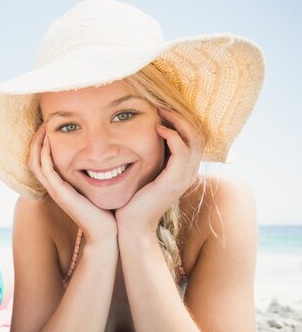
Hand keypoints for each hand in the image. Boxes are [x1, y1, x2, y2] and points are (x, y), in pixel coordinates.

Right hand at [29, 126, 116, 241]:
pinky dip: (45, 155)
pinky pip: (46, 171)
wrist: (107, 232)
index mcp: (60, 185)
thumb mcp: (97, 187)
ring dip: (38, 144)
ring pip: (36, 163)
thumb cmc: (105, 211)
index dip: (41, 143)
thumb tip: (105, 158)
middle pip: (33, 159)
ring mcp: (55, 191)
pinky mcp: (61, 194)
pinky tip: (50, 143)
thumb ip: (94, 173)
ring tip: (44, 128)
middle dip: (36, 140)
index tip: (50, 127)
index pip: (41, 161)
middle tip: (44, 123)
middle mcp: (54, 188)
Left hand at [115, 109, 203, 232]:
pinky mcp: (173, 182)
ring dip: (178, 122)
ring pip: (194, 141)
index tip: (164, 111)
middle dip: (182, 117)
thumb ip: (153, 158)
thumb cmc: (134, 200)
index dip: (183, 122)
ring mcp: (183, 178)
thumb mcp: (147, 174)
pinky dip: (172, 137)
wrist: (132, 225)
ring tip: (161, 112)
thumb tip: (146, 137)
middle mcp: (189, 173)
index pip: (195, 139)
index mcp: (185, 171)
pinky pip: (181, 152)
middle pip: (199, 136)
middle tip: (163, 106)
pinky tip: (158, 129)